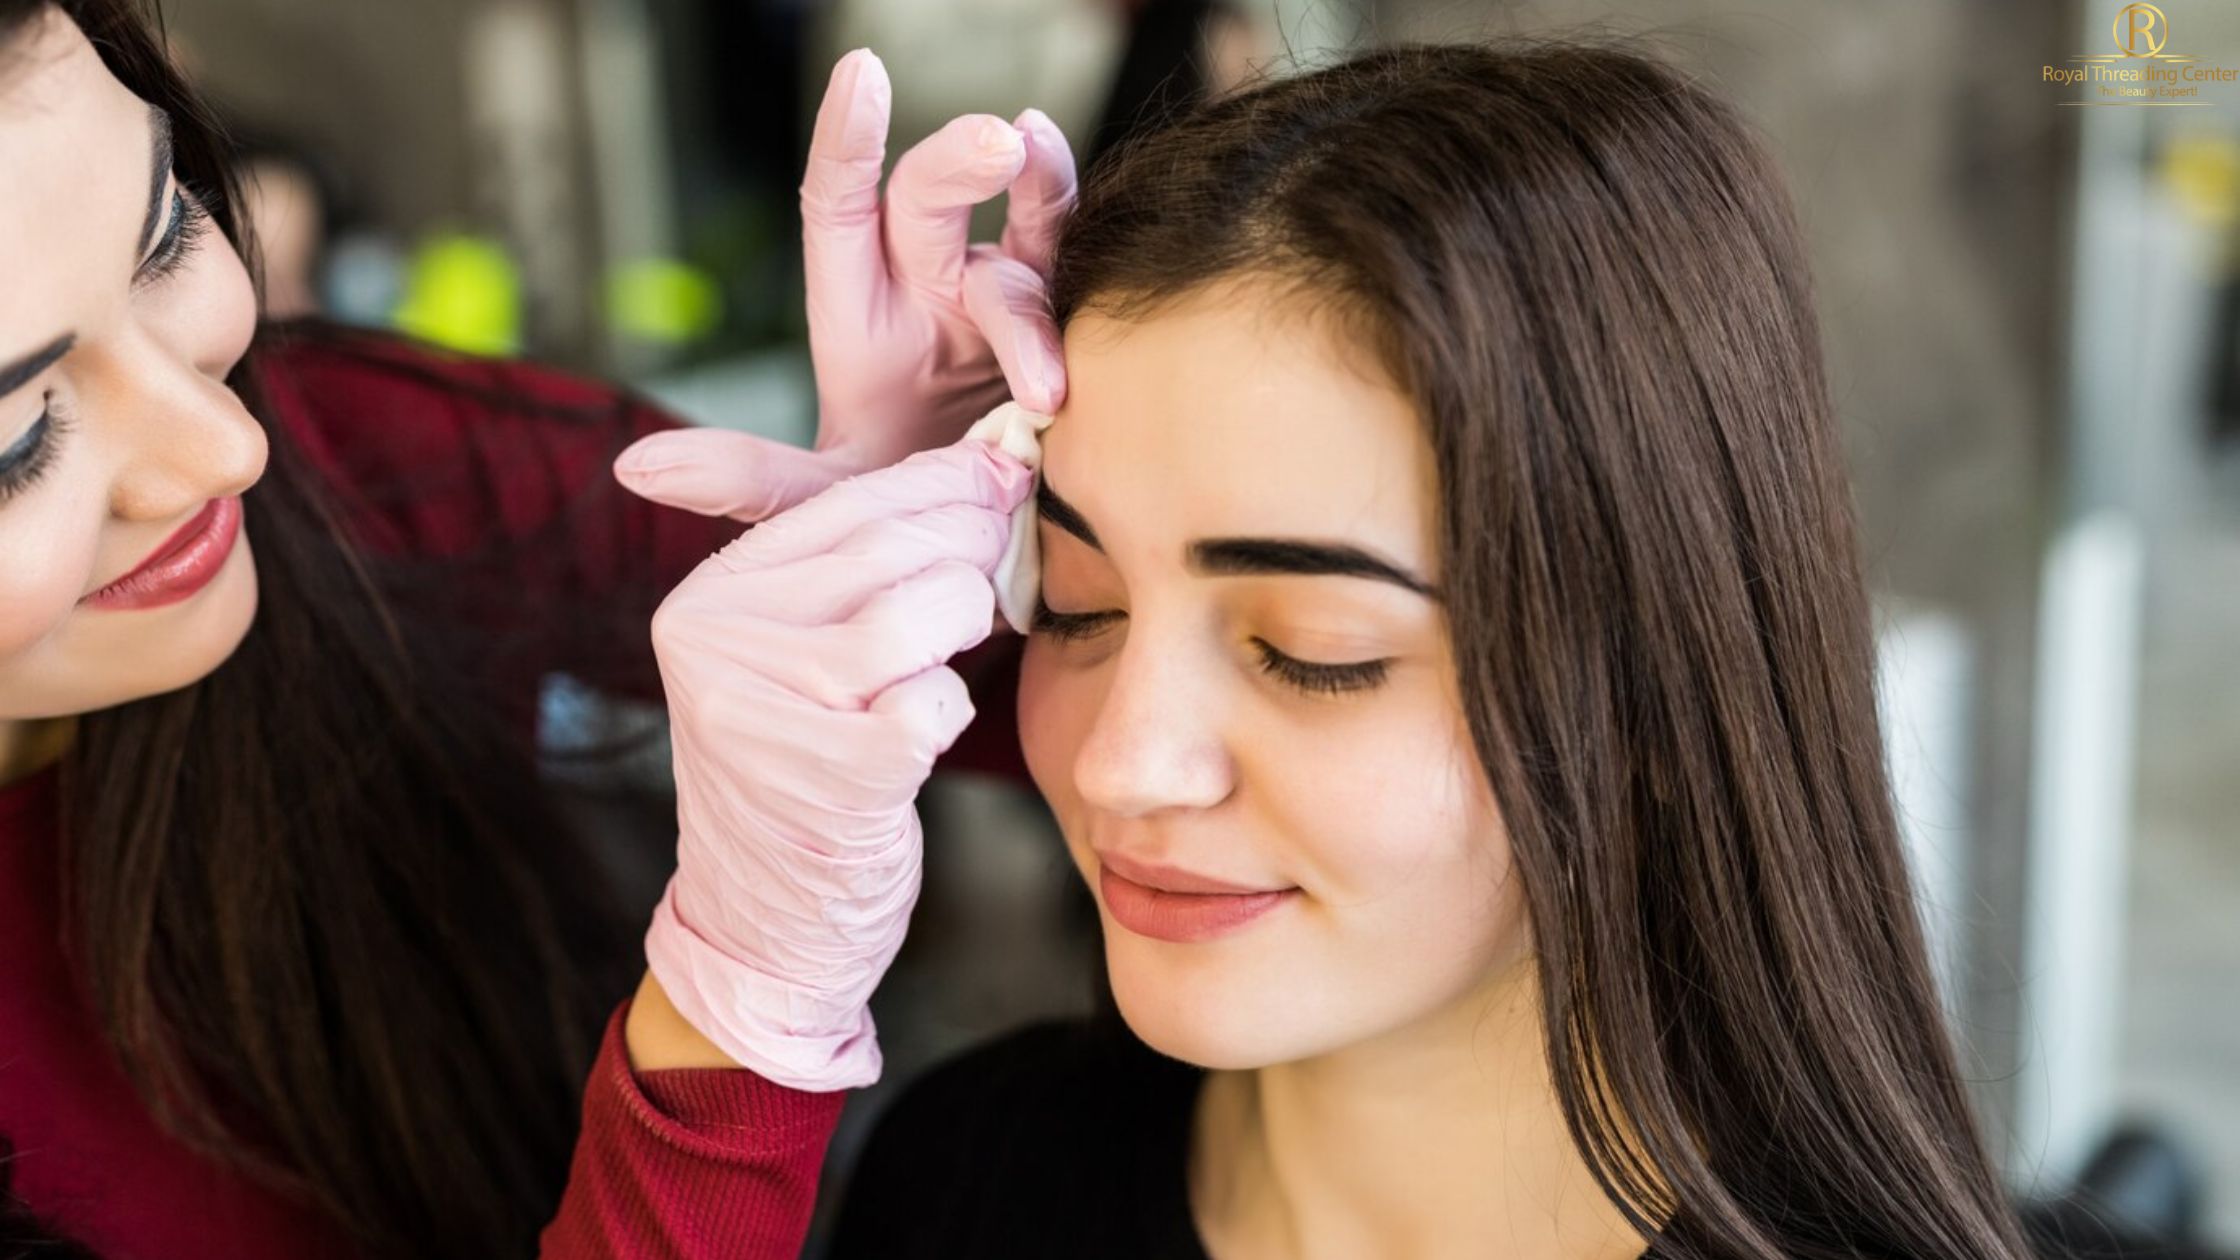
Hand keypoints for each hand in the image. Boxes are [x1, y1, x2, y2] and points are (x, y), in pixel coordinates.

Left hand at [614, 49, 1073, 523]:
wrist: (981, 555)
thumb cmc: (894, 512)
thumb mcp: (821, 502)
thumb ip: (750, 482)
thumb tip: (638, 467)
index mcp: (861, 315)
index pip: (842, 206)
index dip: (847, 140)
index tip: (863, 73)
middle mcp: (929, 288)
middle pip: (931, 197)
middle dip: (958, 161)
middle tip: (998, 142)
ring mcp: (1001, 300)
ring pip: (1022, 227)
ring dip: (1041, 194)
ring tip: (1048, 172)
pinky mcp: (1069, 323)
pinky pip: (1080, 268)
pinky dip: (1091, 238)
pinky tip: (1107, 234)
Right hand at [640, 437, 1034, 1088]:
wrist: (766, 929)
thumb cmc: (808, 776)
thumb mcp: (799, 655)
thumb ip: (863, 561)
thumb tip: (990, 460)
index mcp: (709, 598)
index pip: (846, 504)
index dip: (944, 484)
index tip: (1004, 472)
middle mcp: (717, 642)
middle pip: (894, 551)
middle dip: (971, 547)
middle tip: (1003, 556)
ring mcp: (767, 710)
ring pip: (920, 614)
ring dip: (965, 628)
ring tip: (959, 649)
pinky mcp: (830, 775)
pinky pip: (935, 703)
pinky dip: (950, 712)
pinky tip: (927, 729)